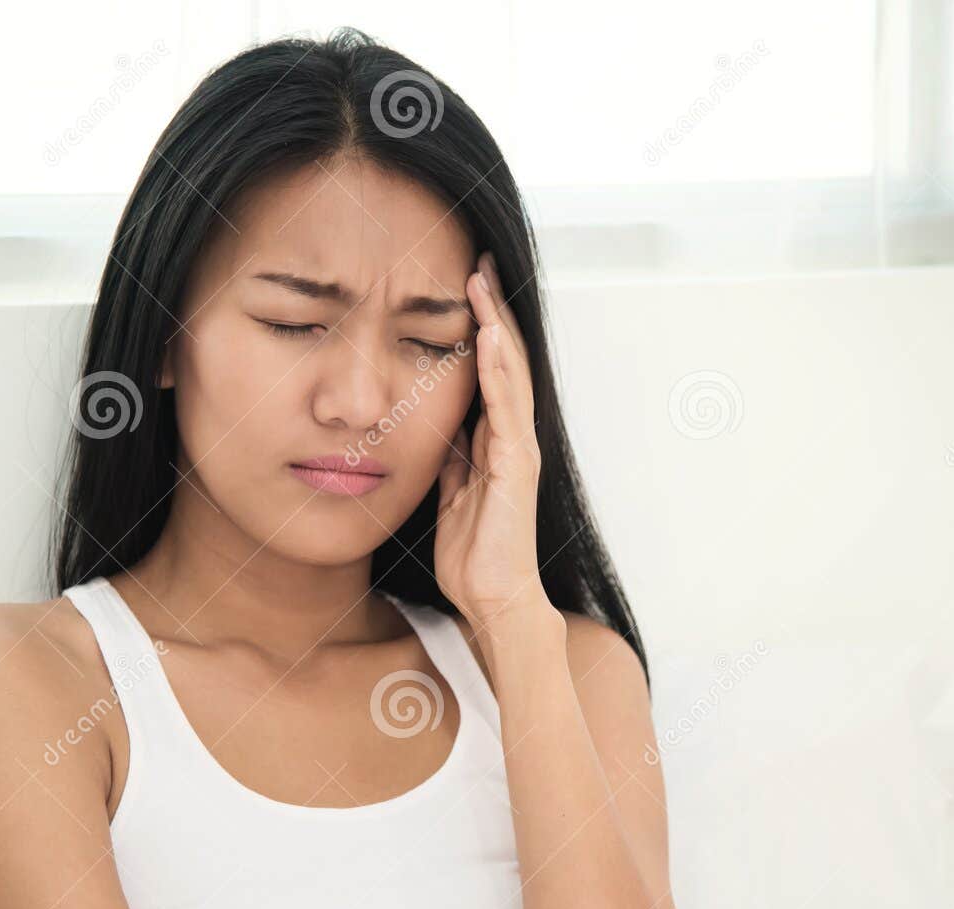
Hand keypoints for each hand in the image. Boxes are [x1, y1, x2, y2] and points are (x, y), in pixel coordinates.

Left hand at [435, 251, 557, 642]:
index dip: (479, 326)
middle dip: (493, 310)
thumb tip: (435, 427)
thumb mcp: (450, 492)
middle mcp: (512, 438)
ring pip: (512, 374)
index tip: (465, 283)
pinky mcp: (517, 467)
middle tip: (479, 260)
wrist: (493, 602)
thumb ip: (450, 458)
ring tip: (483, 281)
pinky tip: (490, 336)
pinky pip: (508, 410)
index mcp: (495, 441)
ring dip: (498, 325)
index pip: (489, 370)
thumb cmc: (474, 557)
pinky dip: (500, 371)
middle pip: (505, 360)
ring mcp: (518, 450)